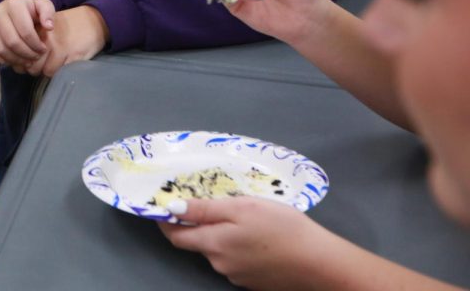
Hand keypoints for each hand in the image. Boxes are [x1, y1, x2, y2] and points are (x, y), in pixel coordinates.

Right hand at [0, 0, 53, 67]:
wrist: (13, 4)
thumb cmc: (30, 7)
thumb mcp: (43, 4)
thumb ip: (48, 13)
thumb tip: (48, 26)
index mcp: (14, 5)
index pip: (26, 32)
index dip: (36, 45)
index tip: (43, 50)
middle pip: (12, 42)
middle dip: (27, 54)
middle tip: (35, 57)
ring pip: (1, 49)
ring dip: (16, 60)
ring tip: (27, 61)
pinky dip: (3, 60)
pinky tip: (14, 60)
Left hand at [23, 5, 107, 76]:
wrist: (93, 21)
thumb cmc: (67, 28)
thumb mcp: (46, 30)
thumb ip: (33, 44)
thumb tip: (20, 66)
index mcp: (38, 31)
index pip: (22, 55)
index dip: (25, 63)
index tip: (31, 63)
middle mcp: (47, 39)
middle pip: (32, 66)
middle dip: (36, 70)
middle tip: (44, 65)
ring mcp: (60, 47)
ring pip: (46, 72)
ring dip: (49, 71)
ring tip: (55, 64)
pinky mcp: (73, 55)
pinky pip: (60, 72)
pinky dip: (61, 72)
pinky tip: (65, 64)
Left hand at [158, 197, 341, 290]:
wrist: (321, 263)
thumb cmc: (281, 228)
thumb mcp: (242, 207)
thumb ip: (204, 210)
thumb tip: (171, 209)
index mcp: (213, 245)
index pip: (176, 236)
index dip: (166, 222)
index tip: (164, 206)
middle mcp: (220, 265)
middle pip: (199, 243)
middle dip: (199, 225)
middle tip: (213, 203)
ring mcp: (238, 276)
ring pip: (220, 252)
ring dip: (222, 236)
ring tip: (243, 218)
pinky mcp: (255, 282)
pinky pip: (237, 261)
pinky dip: (239, 247)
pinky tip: (258, 237)